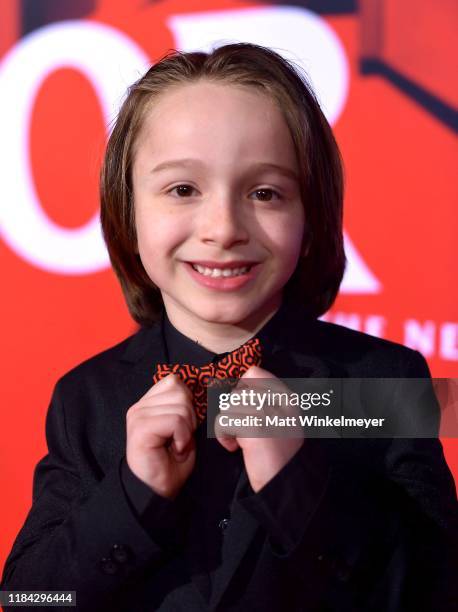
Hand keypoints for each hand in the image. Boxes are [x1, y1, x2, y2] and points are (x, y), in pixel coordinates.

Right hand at [126, 374, 196, 498]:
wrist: (157, 491)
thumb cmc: (172, 462)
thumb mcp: (184, 428)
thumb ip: (186, 407)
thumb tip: (202, 389)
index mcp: (148, 403)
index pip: (174, 381)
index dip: (188, 402)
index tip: (184, 426)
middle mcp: (139, 406)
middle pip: (180, 391)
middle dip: (190, 417)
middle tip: (181, 438)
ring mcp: (138, 416)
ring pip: (181, 406)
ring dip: (187, 430)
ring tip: (177, 445)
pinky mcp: (141, 428)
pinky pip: (176, 421)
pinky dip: (183, 437)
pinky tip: (175, 450)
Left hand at [215, 365, 303, 491]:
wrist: (285, 485)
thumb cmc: (277, 455)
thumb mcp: (279, 420)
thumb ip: (263, 400)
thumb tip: (239, 381)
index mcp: (287, 397)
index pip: (254, 372)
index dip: (242, 390)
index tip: (245, 410)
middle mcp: (280, 400)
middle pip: (237, 392)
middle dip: (234, 413)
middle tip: (245, 431)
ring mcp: (268, 412)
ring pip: (228, 406)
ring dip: (229, 426)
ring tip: (243, 442)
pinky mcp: (255, 427)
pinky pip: (224, 421)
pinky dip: (224, 437)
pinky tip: (237, 449)